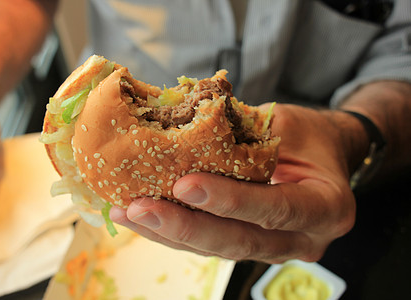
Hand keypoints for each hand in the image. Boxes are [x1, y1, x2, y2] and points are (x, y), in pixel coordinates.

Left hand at [109, 104, 358, 262]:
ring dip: (170, 233)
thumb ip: (247, 130)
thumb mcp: (288, 124)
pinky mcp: (248, 246)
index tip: (185, 184)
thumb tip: (184, 121)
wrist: (321, 156)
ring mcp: (273, 248)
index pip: (278, 208)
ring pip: (219, 250)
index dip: (231, 201)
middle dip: (187, 227)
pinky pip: (209, 244)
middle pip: (241, 242)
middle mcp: (302, 238)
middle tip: (141, 207)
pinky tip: (140, 217)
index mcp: (327, 207)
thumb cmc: (308, 136)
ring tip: (128, 213)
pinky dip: (173, 231)